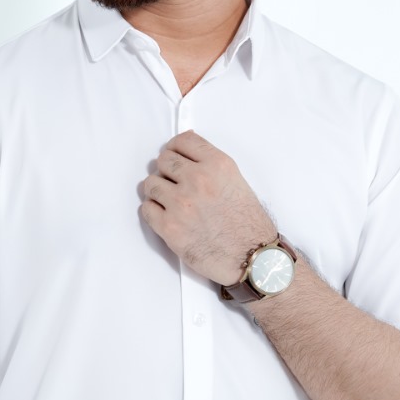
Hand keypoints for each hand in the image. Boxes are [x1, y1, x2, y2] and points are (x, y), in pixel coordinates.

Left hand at [140, 129, 274, 284]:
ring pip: (150, 184)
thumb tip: (188, 154)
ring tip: (170, 202)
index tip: (174, 155)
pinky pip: (146, 209)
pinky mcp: (170, 227)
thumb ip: (211, 165)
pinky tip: (167, 216)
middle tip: (172, 182)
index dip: (175, 148)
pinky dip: (153, 211)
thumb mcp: (237, 182)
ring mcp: (181, 204)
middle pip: (163, 160)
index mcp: (217, 166)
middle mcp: (198, 180)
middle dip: (166, 170)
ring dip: (157, 191)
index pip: (183, 141)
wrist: (252, 259)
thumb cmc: (248, 226)